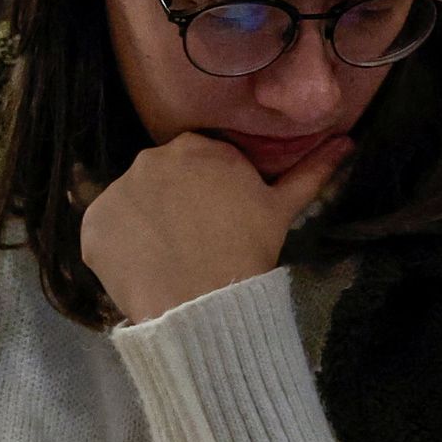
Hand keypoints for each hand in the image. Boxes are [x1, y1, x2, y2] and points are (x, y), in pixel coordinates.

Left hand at [80, 131, 350, 322]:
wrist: (203, 300)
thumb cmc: (247, 251)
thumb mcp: (282, 209)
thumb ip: (310, 172)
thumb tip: (348, 142)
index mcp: (197, 147)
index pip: (197, 165)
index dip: (207, 197)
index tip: (216, 224)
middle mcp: (152, 156)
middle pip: (162, 182)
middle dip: (174, 208)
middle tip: (193, 245)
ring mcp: (118, 189)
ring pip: (132, 208)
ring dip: (145, 229)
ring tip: (167, 263)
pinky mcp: (93, 224)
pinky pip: (103, 235)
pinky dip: (117, 252)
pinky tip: (141, 272)